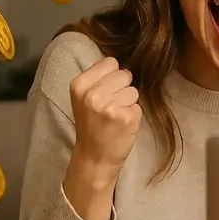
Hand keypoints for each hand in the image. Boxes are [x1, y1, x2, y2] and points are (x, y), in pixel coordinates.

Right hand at [69, 56, 141, 176]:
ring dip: (129, 102)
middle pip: (125, 74)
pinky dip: (134, 115)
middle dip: (122, 88)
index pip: (111, 62)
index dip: (112, 76)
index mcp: (79, 85)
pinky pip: (139, 105)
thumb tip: (122, 61)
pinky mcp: (126, 118)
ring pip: (134, 90)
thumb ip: (98, 78)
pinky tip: (122, 125)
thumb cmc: (92, 125)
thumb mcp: (84, 97)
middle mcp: (93, 94)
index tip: (104, 91)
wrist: (94, 157)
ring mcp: (110, 106)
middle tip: (111, 106)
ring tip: (115, 117)